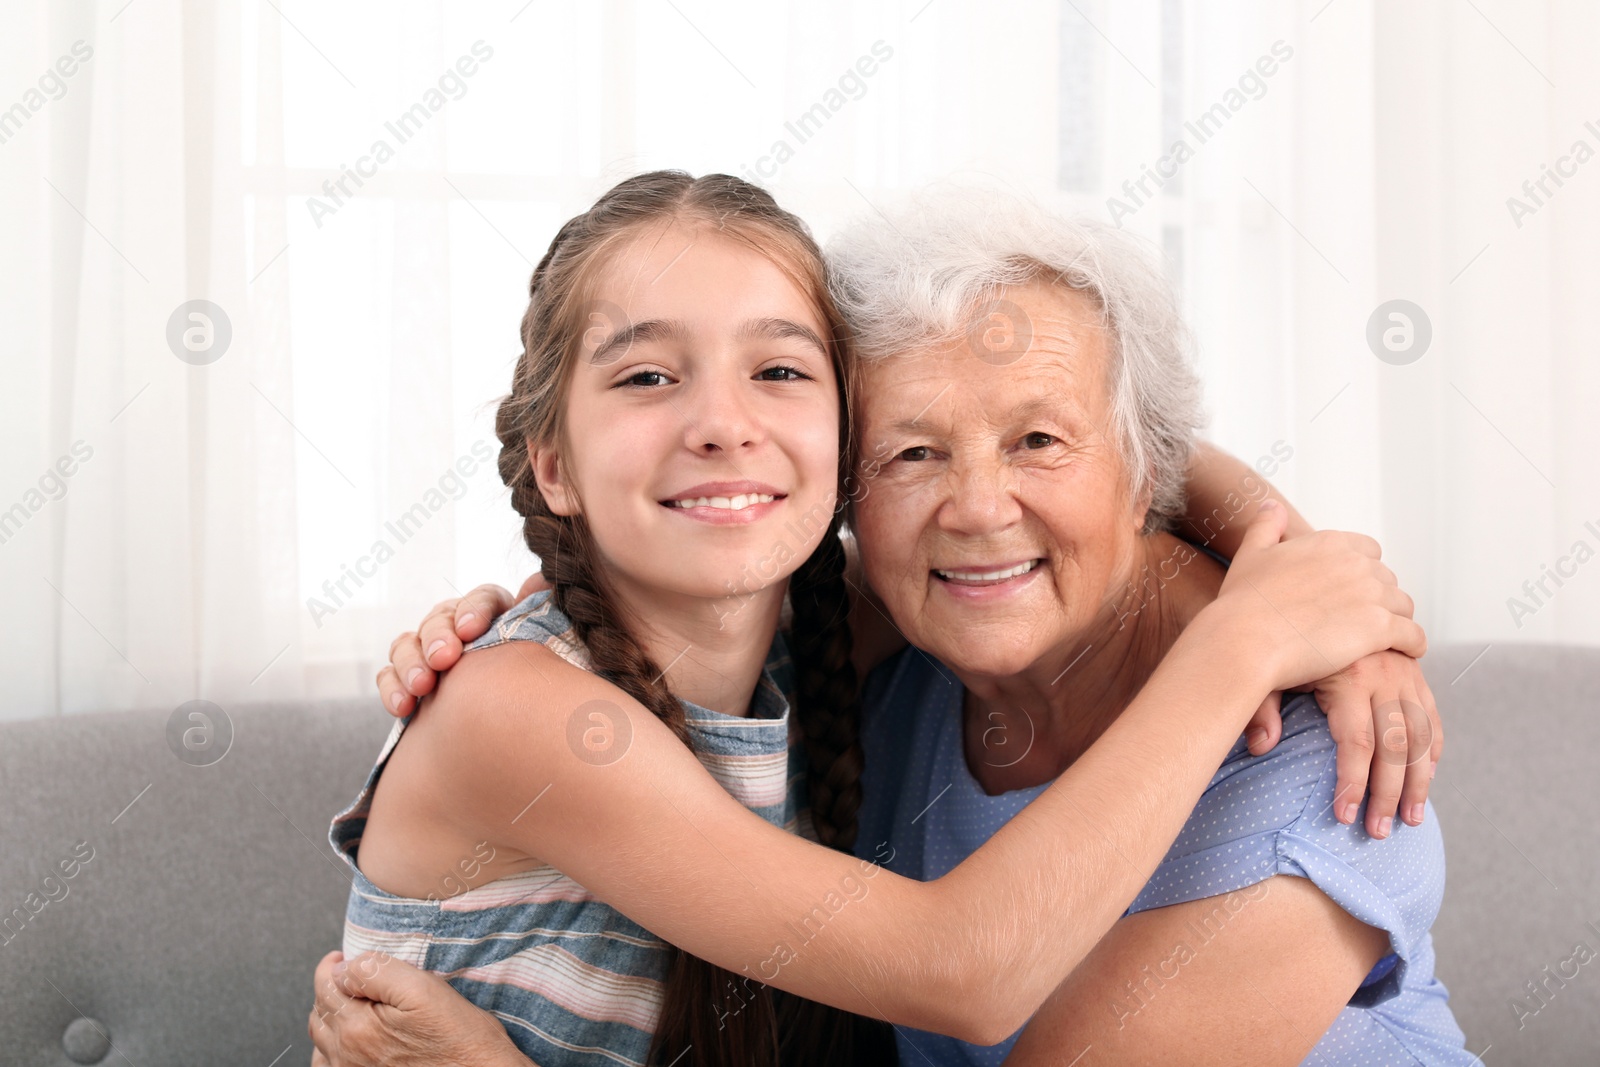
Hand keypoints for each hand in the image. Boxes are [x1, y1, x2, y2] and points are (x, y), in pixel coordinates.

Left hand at [308, 950, 528, 1066]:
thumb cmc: (461, 1039)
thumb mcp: (424, 989)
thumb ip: (376, 972)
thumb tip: (342, 968)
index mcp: (357, 1028)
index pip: (325, 987)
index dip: (332, 966)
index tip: (343, 957)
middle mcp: (348, 1057)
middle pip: (319, 1014)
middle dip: (331, 989)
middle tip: (353, 975)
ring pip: (320, 1042)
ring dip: (329, 1019)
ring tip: (351, 1005)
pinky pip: (330, 1066)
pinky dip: (331, 1050)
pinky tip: (350, 1041)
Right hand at [375, 575, 545, 715]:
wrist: (510, 721)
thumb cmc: (531, 683)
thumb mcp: (543, 649)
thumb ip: (540, 613)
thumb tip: (540, 580)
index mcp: (493, 613)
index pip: (482, 599)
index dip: (474, 610)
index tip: (471, 630)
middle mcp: (455, 626)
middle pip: (439, 619)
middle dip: (438, 637)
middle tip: (443, 659)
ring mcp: (426, 652)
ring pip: (407, 645)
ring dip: (411, 663)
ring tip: (422, 685)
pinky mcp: (408, 680)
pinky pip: (389, 677)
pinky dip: (391, 689)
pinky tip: (402, 706)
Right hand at [1208, 502, 1425, 695]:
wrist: (1245, 639)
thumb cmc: (1243, 602)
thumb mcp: (1250, 553)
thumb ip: (1266, 526)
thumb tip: (1273, 507)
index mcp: (1329, 543)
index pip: (1368, 550)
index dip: (1362, 571)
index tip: (1352, 589)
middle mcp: (1355, 563)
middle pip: (1387, 579)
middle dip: (1379, 597)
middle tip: (1363, 618)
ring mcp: (1370, 595)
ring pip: (1403, 606)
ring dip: (1397, 620)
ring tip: (1386, 638)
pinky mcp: (1379, 628)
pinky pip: (1413, 635)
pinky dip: (1413, 644)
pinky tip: (1407, 651)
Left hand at [1242, 651, 1441, 838]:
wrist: (1316, 599)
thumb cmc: (1283, 640)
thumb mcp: (1270, 668)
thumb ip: (1262, 707)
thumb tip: (1261, 747)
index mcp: (1349, 677)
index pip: (1357, 744)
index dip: (1353, 784)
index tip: (1345, 817)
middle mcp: (1384, 676)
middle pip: (1394, 748)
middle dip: (1387, 795)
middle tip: (1377, 832)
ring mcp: (1405, 674)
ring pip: (1420, 737)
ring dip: (1418, 782)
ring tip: (1410, 820)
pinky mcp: (1414, 673)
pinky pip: (1432, 717)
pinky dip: (1432, 751)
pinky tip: (1426, 779)